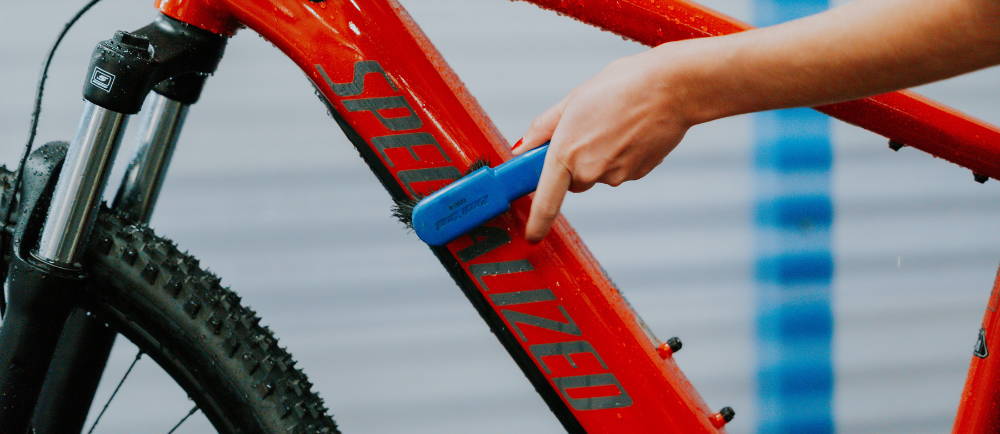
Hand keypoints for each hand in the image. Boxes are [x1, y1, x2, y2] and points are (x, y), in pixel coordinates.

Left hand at [513, 45, 700, 242]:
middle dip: (574, 162)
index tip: (532, 235)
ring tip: (615, 123)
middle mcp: (590, 171)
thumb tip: (523, 149)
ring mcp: (616, 175)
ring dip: (601, 154)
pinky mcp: (637, 174)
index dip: (537, 223)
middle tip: (588, 130)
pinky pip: (620, 169)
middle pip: (573, 180)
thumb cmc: (621, 87)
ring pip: (599, 173)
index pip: (547, 201)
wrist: (671, 88)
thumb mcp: (572, 100)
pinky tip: (631, 131)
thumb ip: (543, 128)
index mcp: (567, 152)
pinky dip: (622, 154)